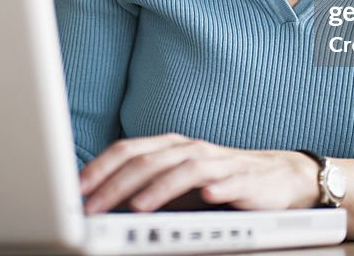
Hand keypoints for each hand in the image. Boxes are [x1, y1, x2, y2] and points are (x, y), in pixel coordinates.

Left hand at [79, 133, 320, 213]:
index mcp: (170, 146)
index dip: (100, 168)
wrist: (278, 176)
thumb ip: (144, 184)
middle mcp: (190, 148)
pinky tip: (207, 196)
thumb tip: (99, 198)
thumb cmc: (220, 179)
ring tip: (136, 207)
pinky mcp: (245, 179)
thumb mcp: (177, 179)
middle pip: (148, 160)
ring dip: (158, 188)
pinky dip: (216, 187)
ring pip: (183, 169)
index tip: (76, 189)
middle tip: (93, 207)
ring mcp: (218, 162)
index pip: (127, 150)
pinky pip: (229, 181)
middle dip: (116, 184)